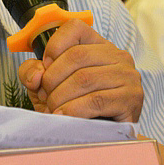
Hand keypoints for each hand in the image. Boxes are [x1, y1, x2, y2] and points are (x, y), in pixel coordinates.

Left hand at [18, 19, 142, 121]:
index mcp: (98, 45)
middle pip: (77, 55)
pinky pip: (96, 100)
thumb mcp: (48, 83)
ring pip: (85, 78)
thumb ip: (33, 71)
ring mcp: (127, 76)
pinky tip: (64, 116)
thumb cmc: (74, 104)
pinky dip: (74, 110)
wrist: (98, 136)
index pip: (75, 27)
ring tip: (53, 109)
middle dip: (53, 78)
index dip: (54, 46)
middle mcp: (117, 56)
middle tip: (45, 95)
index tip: (45, 67)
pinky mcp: (130, 99)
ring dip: (61, 96)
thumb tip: (37, 74)